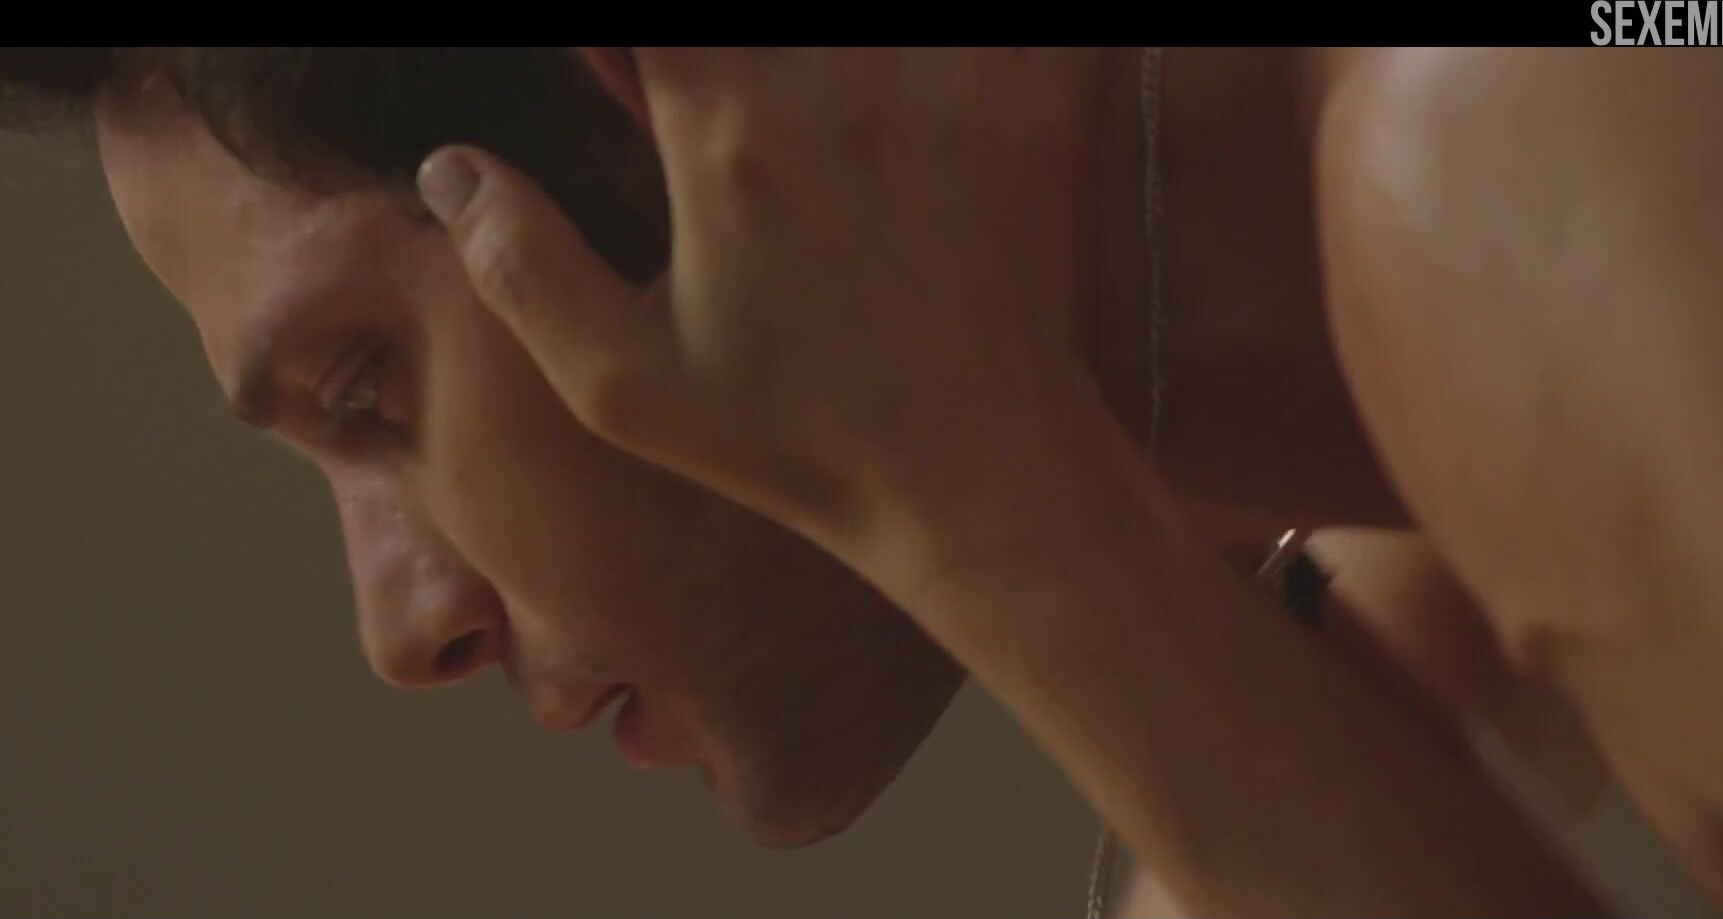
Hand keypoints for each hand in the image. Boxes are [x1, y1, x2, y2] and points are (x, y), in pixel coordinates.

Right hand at [417, 49, 1126, 562]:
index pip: (652, 24)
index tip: (630, 87)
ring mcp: (949, 79)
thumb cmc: (800, 445)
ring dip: (824, 65)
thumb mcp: (625, 385)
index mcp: (729, 132)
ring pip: (862, 32)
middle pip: (749, 30)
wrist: (982, 478)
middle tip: (702, 108)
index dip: (624, 52)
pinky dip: (952, 61)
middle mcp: (841, 80)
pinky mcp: (1030, 97)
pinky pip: (998, 41)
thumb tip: (451, 169)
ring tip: (810, 129)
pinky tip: (914, 92)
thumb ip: (522, 265)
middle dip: (711, 67)